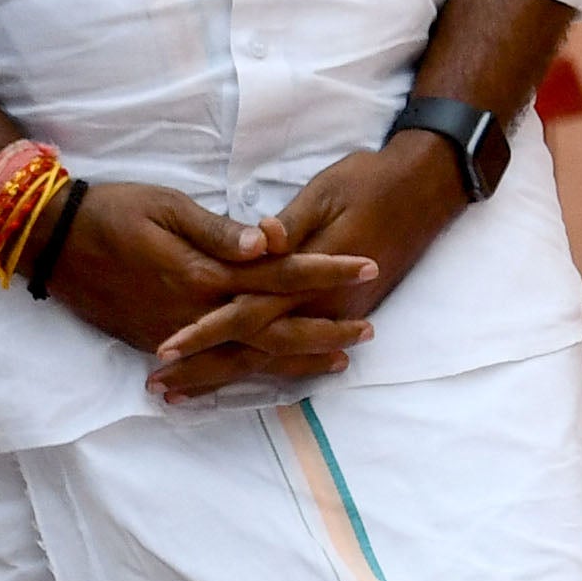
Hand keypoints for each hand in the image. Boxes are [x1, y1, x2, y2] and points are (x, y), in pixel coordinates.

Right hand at [44, 177, 383, 405]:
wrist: (49, 241)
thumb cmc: (111, 209)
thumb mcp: (166, 206)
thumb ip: (220, 230)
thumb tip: (272, 241)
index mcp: (202, 273)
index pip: (280, 275)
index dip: (326, 270)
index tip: (367, 265)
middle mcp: (194, 313)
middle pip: (274, 331)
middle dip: (325, 330)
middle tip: (368, 329)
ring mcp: (175, 334)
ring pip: (247, 356)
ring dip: (295, 359)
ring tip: (336, 359)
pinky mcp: (156, 344)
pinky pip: (213, 366)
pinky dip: (249, 371)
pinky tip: (272, 371)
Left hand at [179, 137, 470, 406]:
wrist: (424, 189)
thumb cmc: (368, 182)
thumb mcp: (324, 195)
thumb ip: (289, 226)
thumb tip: (259, 240)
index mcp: (309, 276)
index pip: (247, 312)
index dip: (205, 331)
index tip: (164, 348)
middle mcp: (321, 307)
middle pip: (253, 349)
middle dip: (204, 370)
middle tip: (157, 388)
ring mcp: (334, 316)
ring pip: (271, 360)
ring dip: (224, 379)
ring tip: (179, 398)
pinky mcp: (342, 315)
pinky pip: (296, 354)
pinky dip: (262, 372)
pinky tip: (233, 382)